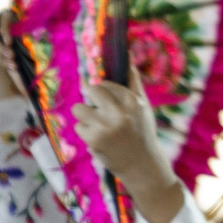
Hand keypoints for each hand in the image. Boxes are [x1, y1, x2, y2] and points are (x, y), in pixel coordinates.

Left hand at [70, 79, 186, 222]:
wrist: (143, 166)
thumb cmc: (143, 133)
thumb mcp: (143, 108)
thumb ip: (133, 83)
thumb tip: (126, 56)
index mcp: (133, 101)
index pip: (105, 84)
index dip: (103, 92)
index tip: (107, 102)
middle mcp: (119, 111)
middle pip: (90, 89)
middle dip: (91, 98)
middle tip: (99, 110)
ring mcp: (105, 125)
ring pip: (79, 108)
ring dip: (85, 116)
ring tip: (100, 127)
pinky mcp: (93, 139)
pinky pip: (79, 127)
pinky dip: (87, 134)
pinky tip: (101, 140)